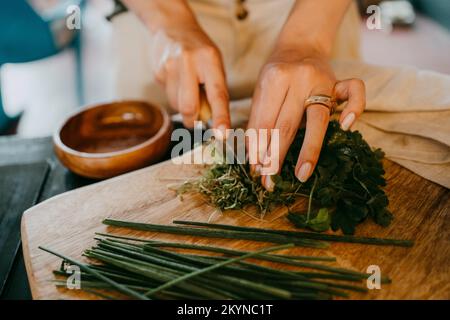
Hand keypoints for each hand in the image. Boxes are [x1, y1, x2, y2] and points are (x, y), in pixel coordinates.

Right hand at [149, 23, 229, 130]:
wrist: (173, 28)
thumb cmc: (200, 51)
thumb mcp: (215, 64)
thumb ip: (215, 90)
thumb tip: (211, 120)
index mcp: (209, 60)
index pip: (217, 94)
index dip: (220, 117)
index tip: (222, 134)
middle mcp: (188, 62)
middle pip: (189, 107)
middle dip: (193, 119)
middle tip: (196, 120)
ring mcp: (170, 66)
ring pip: (176, 105)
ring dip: (183, 106)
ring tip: (187, 87)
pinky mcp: (158, 72)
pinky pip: (167, 96)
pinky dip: (174, 95)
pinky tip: (176, 80)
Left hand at [247, 49, 364, 189]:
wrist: (299, 45)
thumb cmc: (276, 75)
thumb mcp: (261, 91)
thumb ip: (258, 120)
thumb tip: (254, 158)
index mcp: (273, 79)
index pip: (264, 122)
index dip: (258, 149)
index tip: (255, 172)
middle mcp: (298, 79)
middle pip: (286, 125)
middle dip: (276, 158)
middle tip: (270, 183)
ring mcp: (322, 80)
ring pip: (317, 120)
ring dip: (307, 151)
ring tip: (301, 176)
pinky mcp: (341, 82)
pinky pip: (355, 93)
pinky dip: (353, 110)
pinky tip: (345, 127)